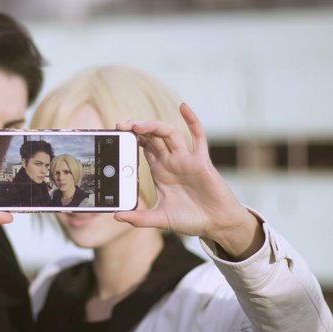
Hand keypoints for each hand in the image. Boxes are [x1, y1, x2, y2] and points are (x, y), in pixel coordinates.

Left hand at [114, 103, 262, 259]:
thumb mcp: (160, 219)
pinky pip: (198, 136)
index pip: (142, 148)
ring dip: (154, 126)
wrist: (216, 224)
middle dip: (137, 128)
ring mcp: (186, 159)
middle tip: (120, 126)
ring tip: (137, 125)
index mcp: (160, 171)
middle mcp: (172, 161)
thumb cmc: (190, 219)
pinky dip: (192, 120)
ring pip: (169, 134)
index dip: (130, 139)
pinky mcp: (201, 161)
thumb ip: (139, 218)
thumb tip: (116, 216)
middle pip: (152, 137)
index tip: (115, 135)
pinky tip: (183, 107)